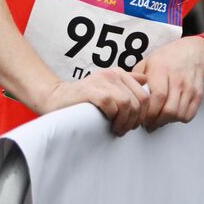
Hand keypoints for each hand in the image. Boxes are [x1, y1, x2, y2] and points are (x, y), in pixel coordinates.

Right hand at [32, 68, 148, 136]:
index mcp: (120, 74)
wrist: (56, 99)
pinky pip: (110, 104)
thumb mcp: (108, 89)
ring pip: (127, 103)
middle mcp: (112, 74)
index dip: (144, 114)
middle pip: (139, 100)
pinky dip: (113, 117)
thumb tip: (147, 83)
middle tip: (127, 130)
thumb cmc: (84, 100)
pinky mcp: (90, 90)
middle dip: (136, 119)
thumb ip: (127, 85)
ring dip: (125, 121)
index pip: (145, 94)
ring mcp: (101, 81)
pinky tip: (109, 125)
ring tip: (118, 129)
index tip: (136, 125)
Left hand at [133, 35, 203, 130]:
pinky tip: (171, 115)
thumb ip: (136, 79)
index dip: (148, 112)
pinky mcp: (198, 93)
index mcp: (162, 69)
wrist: (192, 51)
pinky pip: (189, 115)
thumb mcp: (147, 62)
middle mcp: (178, 78)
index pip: (157, 97)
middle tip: (148, 123)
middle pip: (169, 110)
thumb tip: (127, 96)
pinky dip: (179, 119)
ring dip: (166, 122)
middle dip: (156, 121)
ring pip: (179, 114)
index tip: (141, 117)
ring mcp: (190, 86)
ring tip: (159, 119)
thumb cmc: (167, 58)